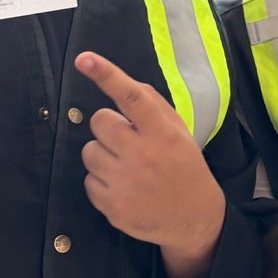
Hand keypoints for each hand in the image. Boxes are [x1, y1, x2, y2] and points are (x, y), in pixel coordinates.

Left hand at [77, 52, 225, 258]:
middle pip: (99, 121)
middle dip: (108, 127)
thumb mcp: (180, 133)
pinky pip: (88, 181)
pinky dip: (101, 182)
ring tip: (126, 167)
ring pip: (89, 151)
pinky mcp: (111, 205)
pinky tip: (123, 188)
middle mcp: (143, 155)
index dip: (106, 75)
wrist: (193, 218)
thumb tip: (124, 84)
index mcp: (162, 133)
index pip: (131, 97)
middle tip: (125, 140)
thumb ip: (154, 107)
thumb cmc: (184, 167)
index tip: (84, 59)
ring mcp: (125, 182)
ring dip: (102, 155)